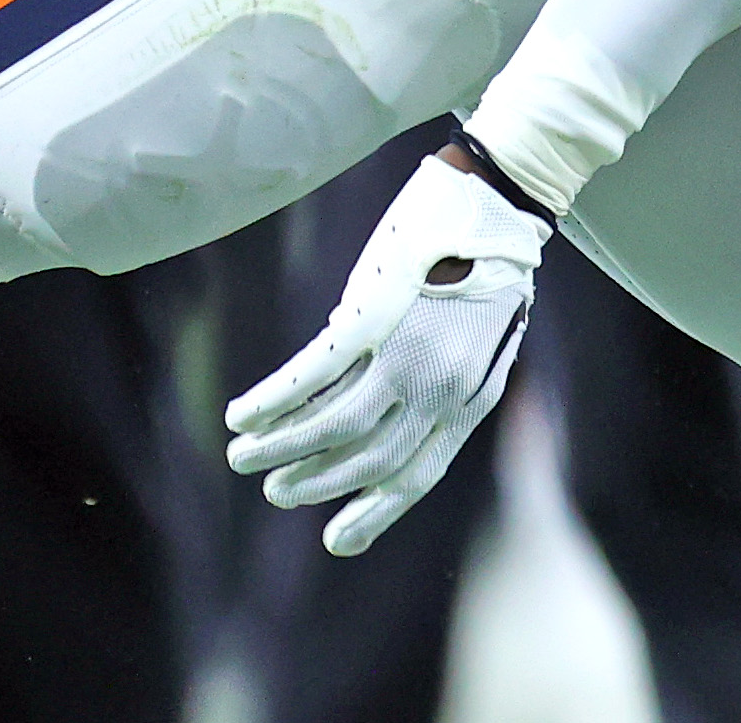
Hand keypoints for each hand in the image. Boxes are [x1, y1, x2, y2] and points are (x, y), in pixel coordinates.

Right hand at [227, 151, 547, 556]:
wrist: (498, 200)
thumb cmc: (487, 265)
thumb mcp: (480, 339)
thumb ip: (443, 383)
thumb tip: (390, 416)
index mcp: (471, 398)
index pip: (417, 474)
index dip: (375, 512)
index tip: (336, 539)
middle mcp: (442, 386)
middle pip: (369, 459)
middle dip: (317, 484)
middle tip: (277, 489)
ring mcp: (408, 353)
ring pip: (333, 426)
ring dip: (280, 449)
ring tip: (242, 456)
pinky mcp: (374, 316)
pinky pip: (311, 376)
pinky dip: (271, 401)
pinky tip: (242, 414)